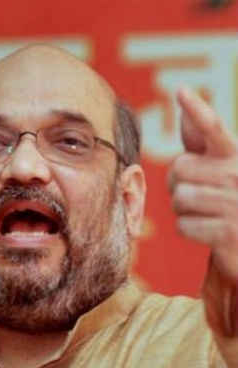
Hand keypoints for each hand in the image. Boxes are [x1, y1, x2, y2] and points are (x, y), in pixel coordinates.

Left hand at [168, 88, 237, 334]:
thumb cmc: (227, 201)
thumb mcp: (216, 167)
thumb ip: (200, 138)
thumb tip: (184, 94)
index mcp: (234, 157)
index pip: (214, 130)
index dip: (197, 111)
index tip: (181, 91)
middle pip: (178, 169)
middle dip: (178, 185)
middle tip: (199, 195)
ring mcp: (236, 204)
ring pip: (179, 199)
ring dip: (184, 211)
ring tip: (207, 214)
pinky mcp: (229, 232)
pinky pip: (183, 226)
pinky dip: (190, 230)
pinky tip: (209, 232)